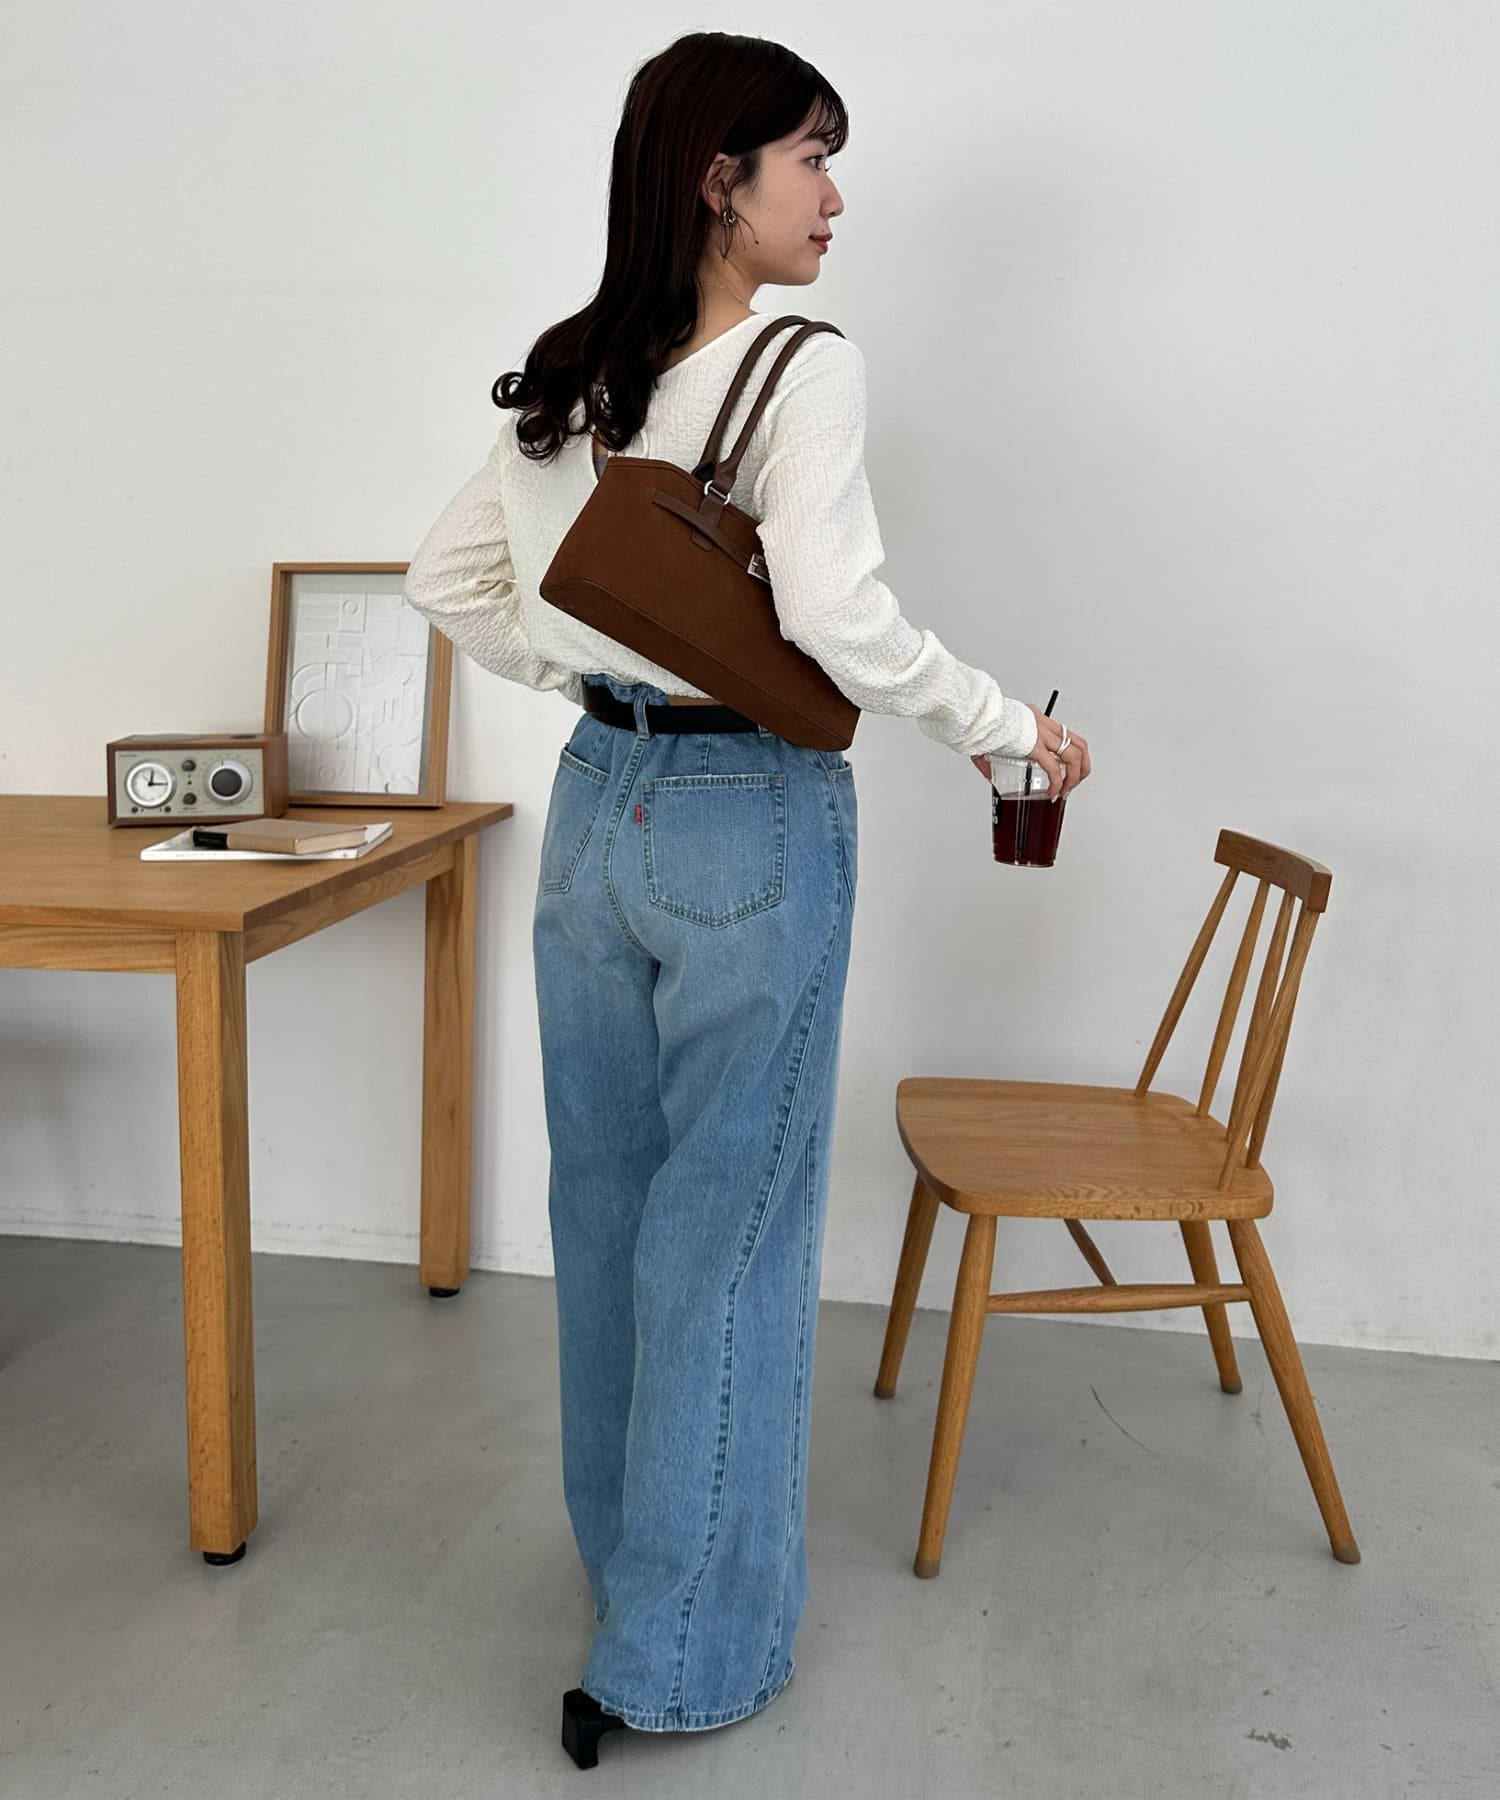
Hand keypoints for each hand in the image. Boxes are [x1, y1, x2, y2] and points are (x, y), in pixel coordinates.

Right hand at [970, 704, 1091, 797]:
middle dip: (1082, 766)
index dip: (1069, 754)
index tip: (1064, 768)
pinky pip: (1054, 769)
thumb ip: (991, 757)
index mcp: (1035, 719)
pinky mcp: (1035, 747)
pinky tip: (1053, 792)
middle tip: (1075, 781)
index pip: (1062, 734)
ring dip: (1075, 776)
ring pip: (1074, 755)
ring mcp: (1041, 734)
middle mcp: (1043, 724)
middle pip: (1078, 744)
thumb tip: (989, 773)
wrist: (978, 716)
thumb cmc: (982, 723)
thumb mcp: (992, 738)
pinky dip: (1057, 783)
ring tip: (1067, 789)